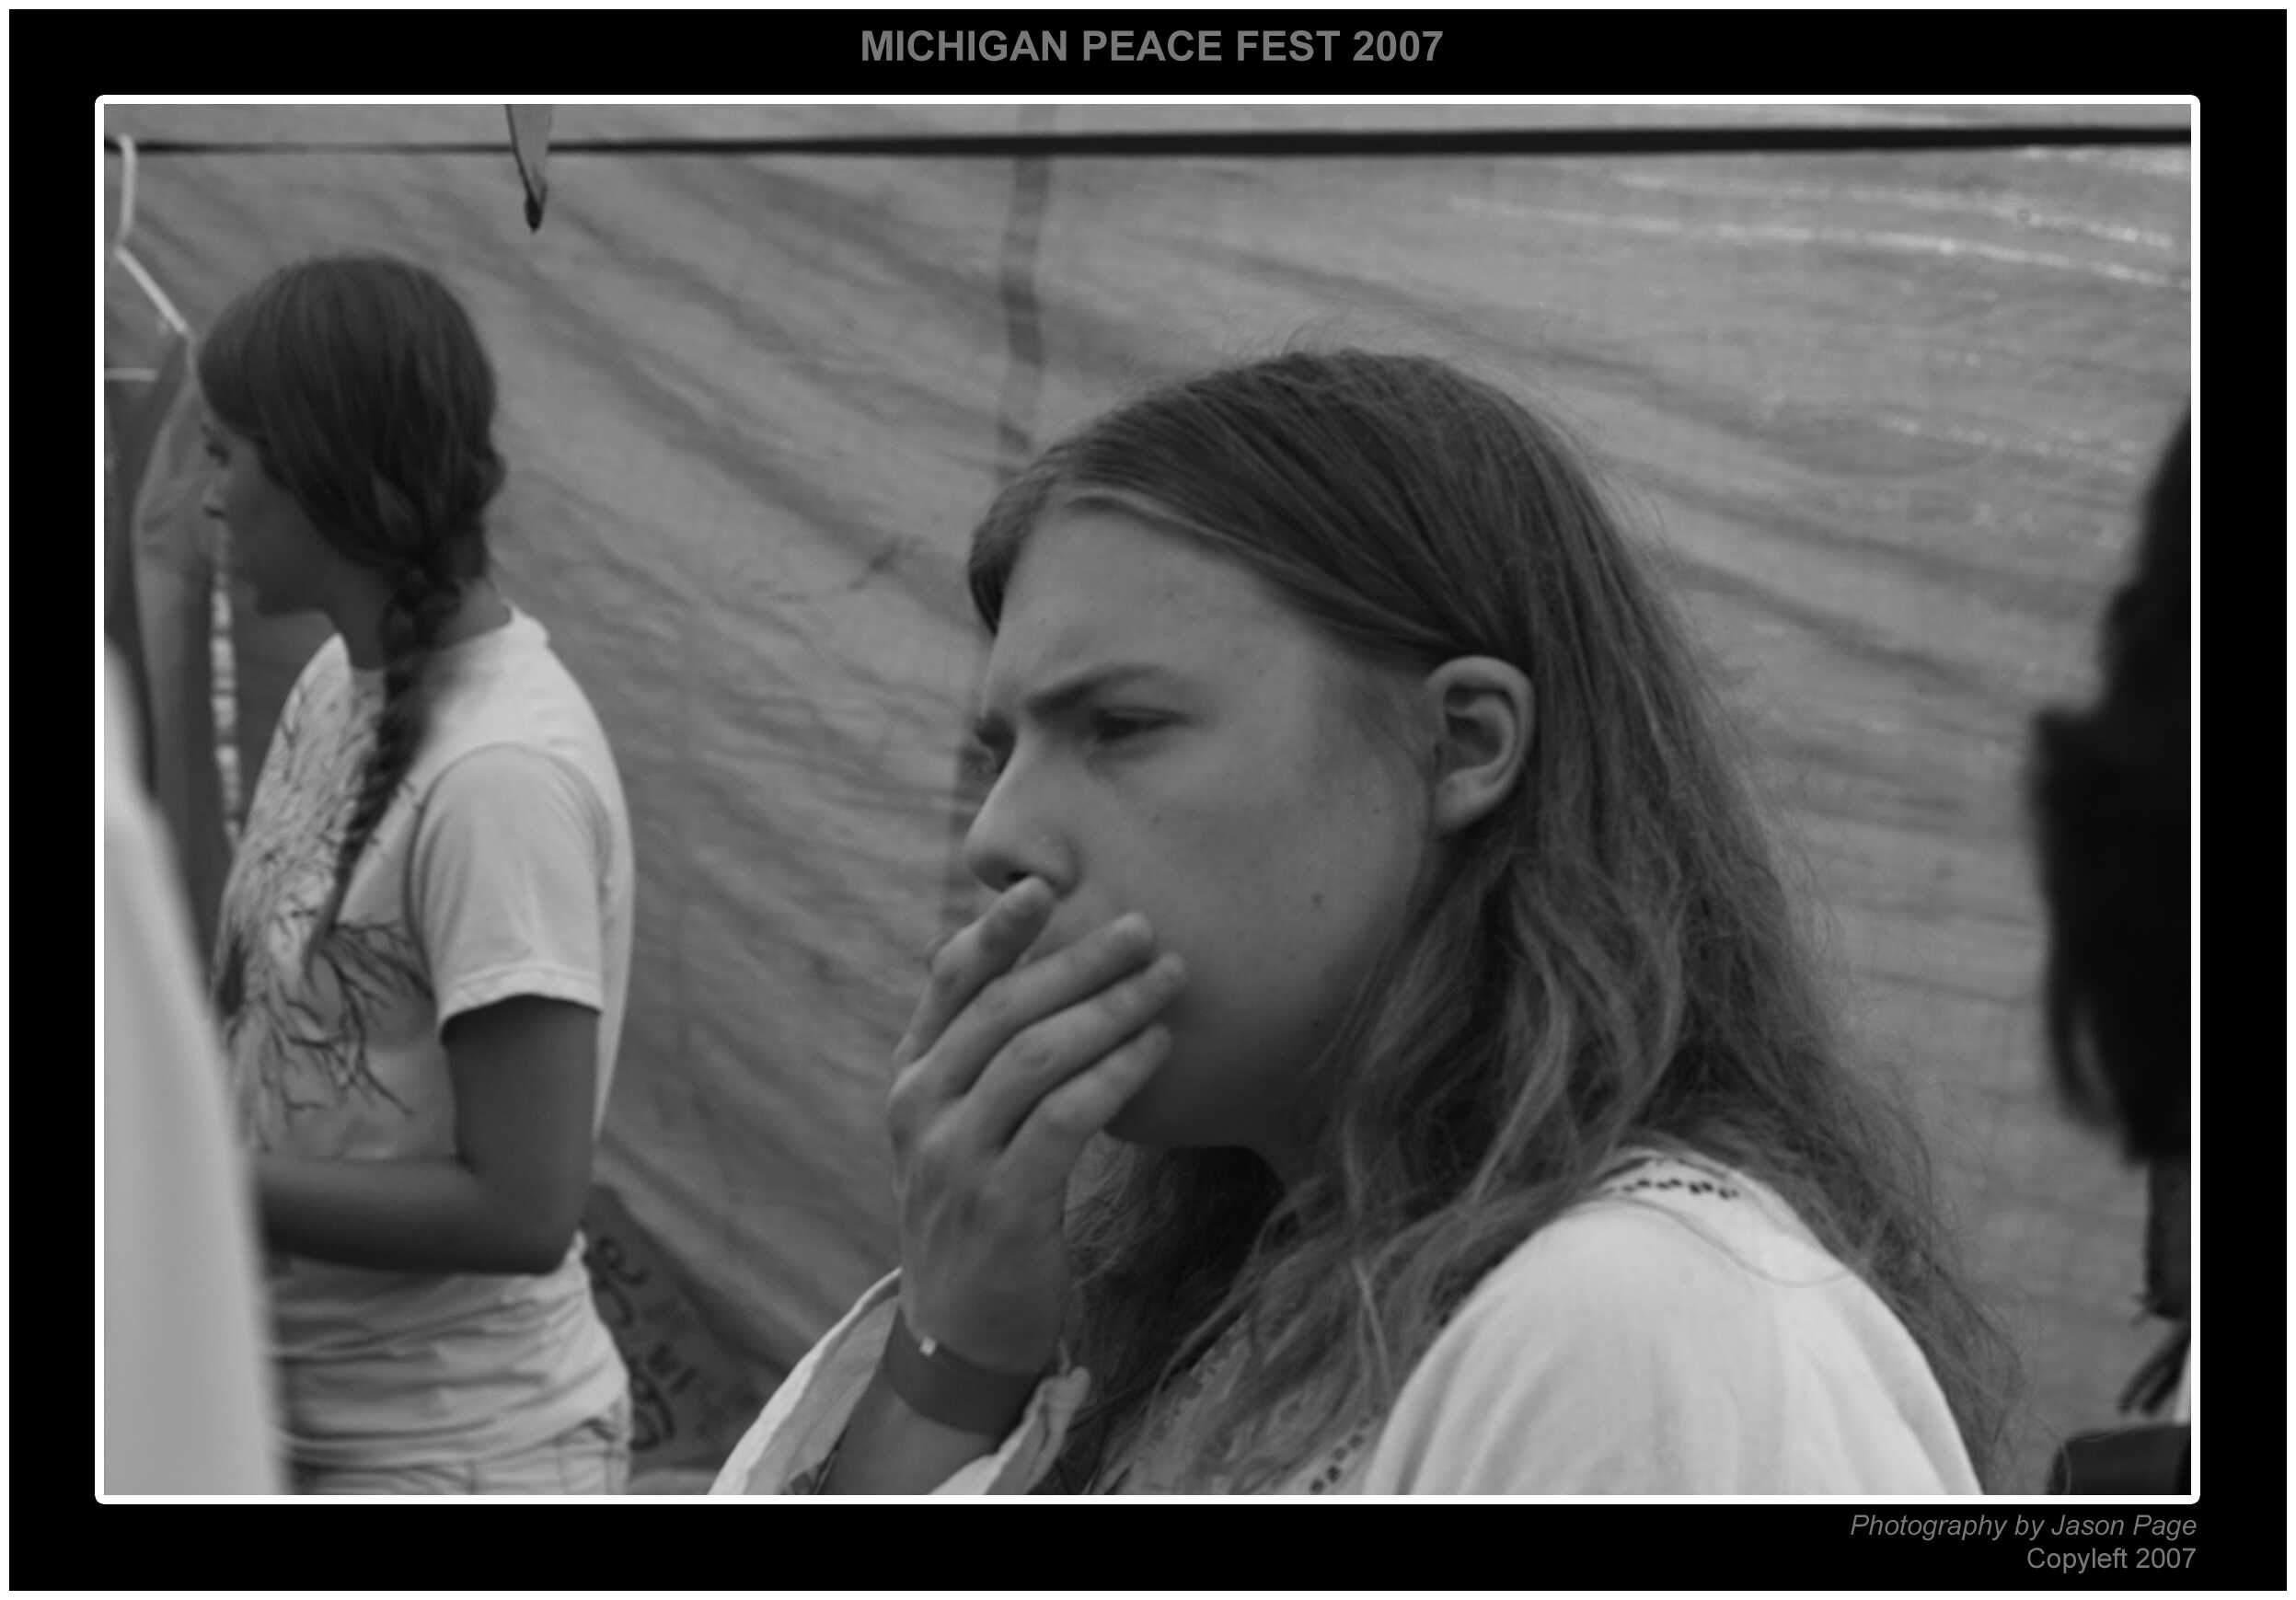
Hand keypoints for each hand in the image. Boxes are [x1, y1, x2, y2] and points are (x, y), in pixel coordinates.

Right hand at [885, 876, 1185, 1375]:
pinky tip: (1154, 1049)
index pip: (948, 981)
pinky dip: (1114, 1075)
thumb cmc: (982, 1210)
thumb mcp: (964, 1126)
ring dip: (1110, 1010)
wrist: (959, 1333)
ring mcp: (952, 1158)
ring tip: (1168, 981)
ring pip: (1034, 1057)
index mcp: (911, 1077)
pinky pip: (1062, 1120)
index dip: (998, 929)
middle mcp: (919, 1109)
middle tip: (1145, 930)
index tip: (1047, 883)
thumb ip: (989, 1058)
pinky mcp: (999, 1206)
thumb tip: (1056, 970)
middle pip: (1003, 1009)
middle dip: (1079, 961)